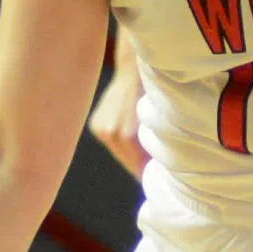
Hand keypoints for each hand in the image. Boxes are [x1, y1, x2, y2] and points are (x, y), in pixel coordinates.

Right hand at [86, 57, 146, 178]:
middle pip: (126, 160)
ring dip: (129, 156)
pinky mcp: (95, 124)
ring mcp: (100, 128)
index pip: (136, 164)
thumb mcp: (157, 121)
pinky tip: (130, 142)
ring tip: (142, 159)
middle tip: (150, 173)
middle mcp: (109, 132)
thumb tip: (156, 163)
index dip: (145, 172)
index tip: (154, 178)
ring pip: (118, 152)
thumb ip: (154, 143)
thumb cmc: (151, 95)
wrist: (132, 72)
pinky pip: (110, 142)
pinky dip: (120, 144)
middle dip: (138, 166)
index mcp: (126, 135)